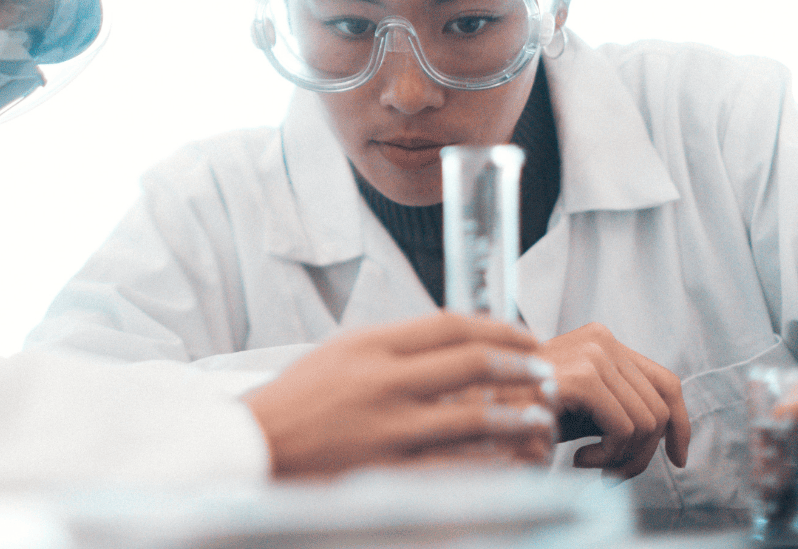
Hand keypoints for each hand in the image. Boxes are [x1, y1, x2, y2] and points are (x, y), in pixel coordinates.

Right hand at [246, 312, 554, 478]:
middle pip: (471, 363)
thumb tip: (454, 339)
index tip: (525, 336)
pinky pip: (454, 468)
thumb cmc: (296, 399)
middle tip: (543, 370)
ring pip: (474, 417)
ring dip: (517, 415)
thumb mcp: (340, 352)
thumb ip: (393, 346)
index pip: (450, 325)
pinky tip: (507, 460)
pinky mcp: (386, 472)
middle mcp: (382, 383)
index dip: (499, 327)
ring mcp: (387, 430)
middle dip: (520, 365)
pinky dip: (488, 462)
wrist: (254, 446)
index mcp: (369, 346)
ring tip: (538, 416)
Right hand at [538, 323, 689, 477]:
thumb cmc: (525, 416)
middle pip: (661, 407)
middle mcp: (601, 338)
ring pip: (649, 423)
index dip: (681, 424)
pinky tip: (579, 458)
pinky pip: (626, 429)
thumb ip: (621, 408)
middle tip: (611, 472)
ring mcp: (593, 353)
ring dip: (623, 458)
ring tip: (591, 464)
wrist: (481, 416)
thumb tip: (667, 433)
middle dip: (642, 453)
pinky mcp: (583, 376)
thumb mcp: (583, 410)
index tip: (677, 456)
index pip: (666, 382)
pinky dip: (609, 456)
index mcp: (601, 342)